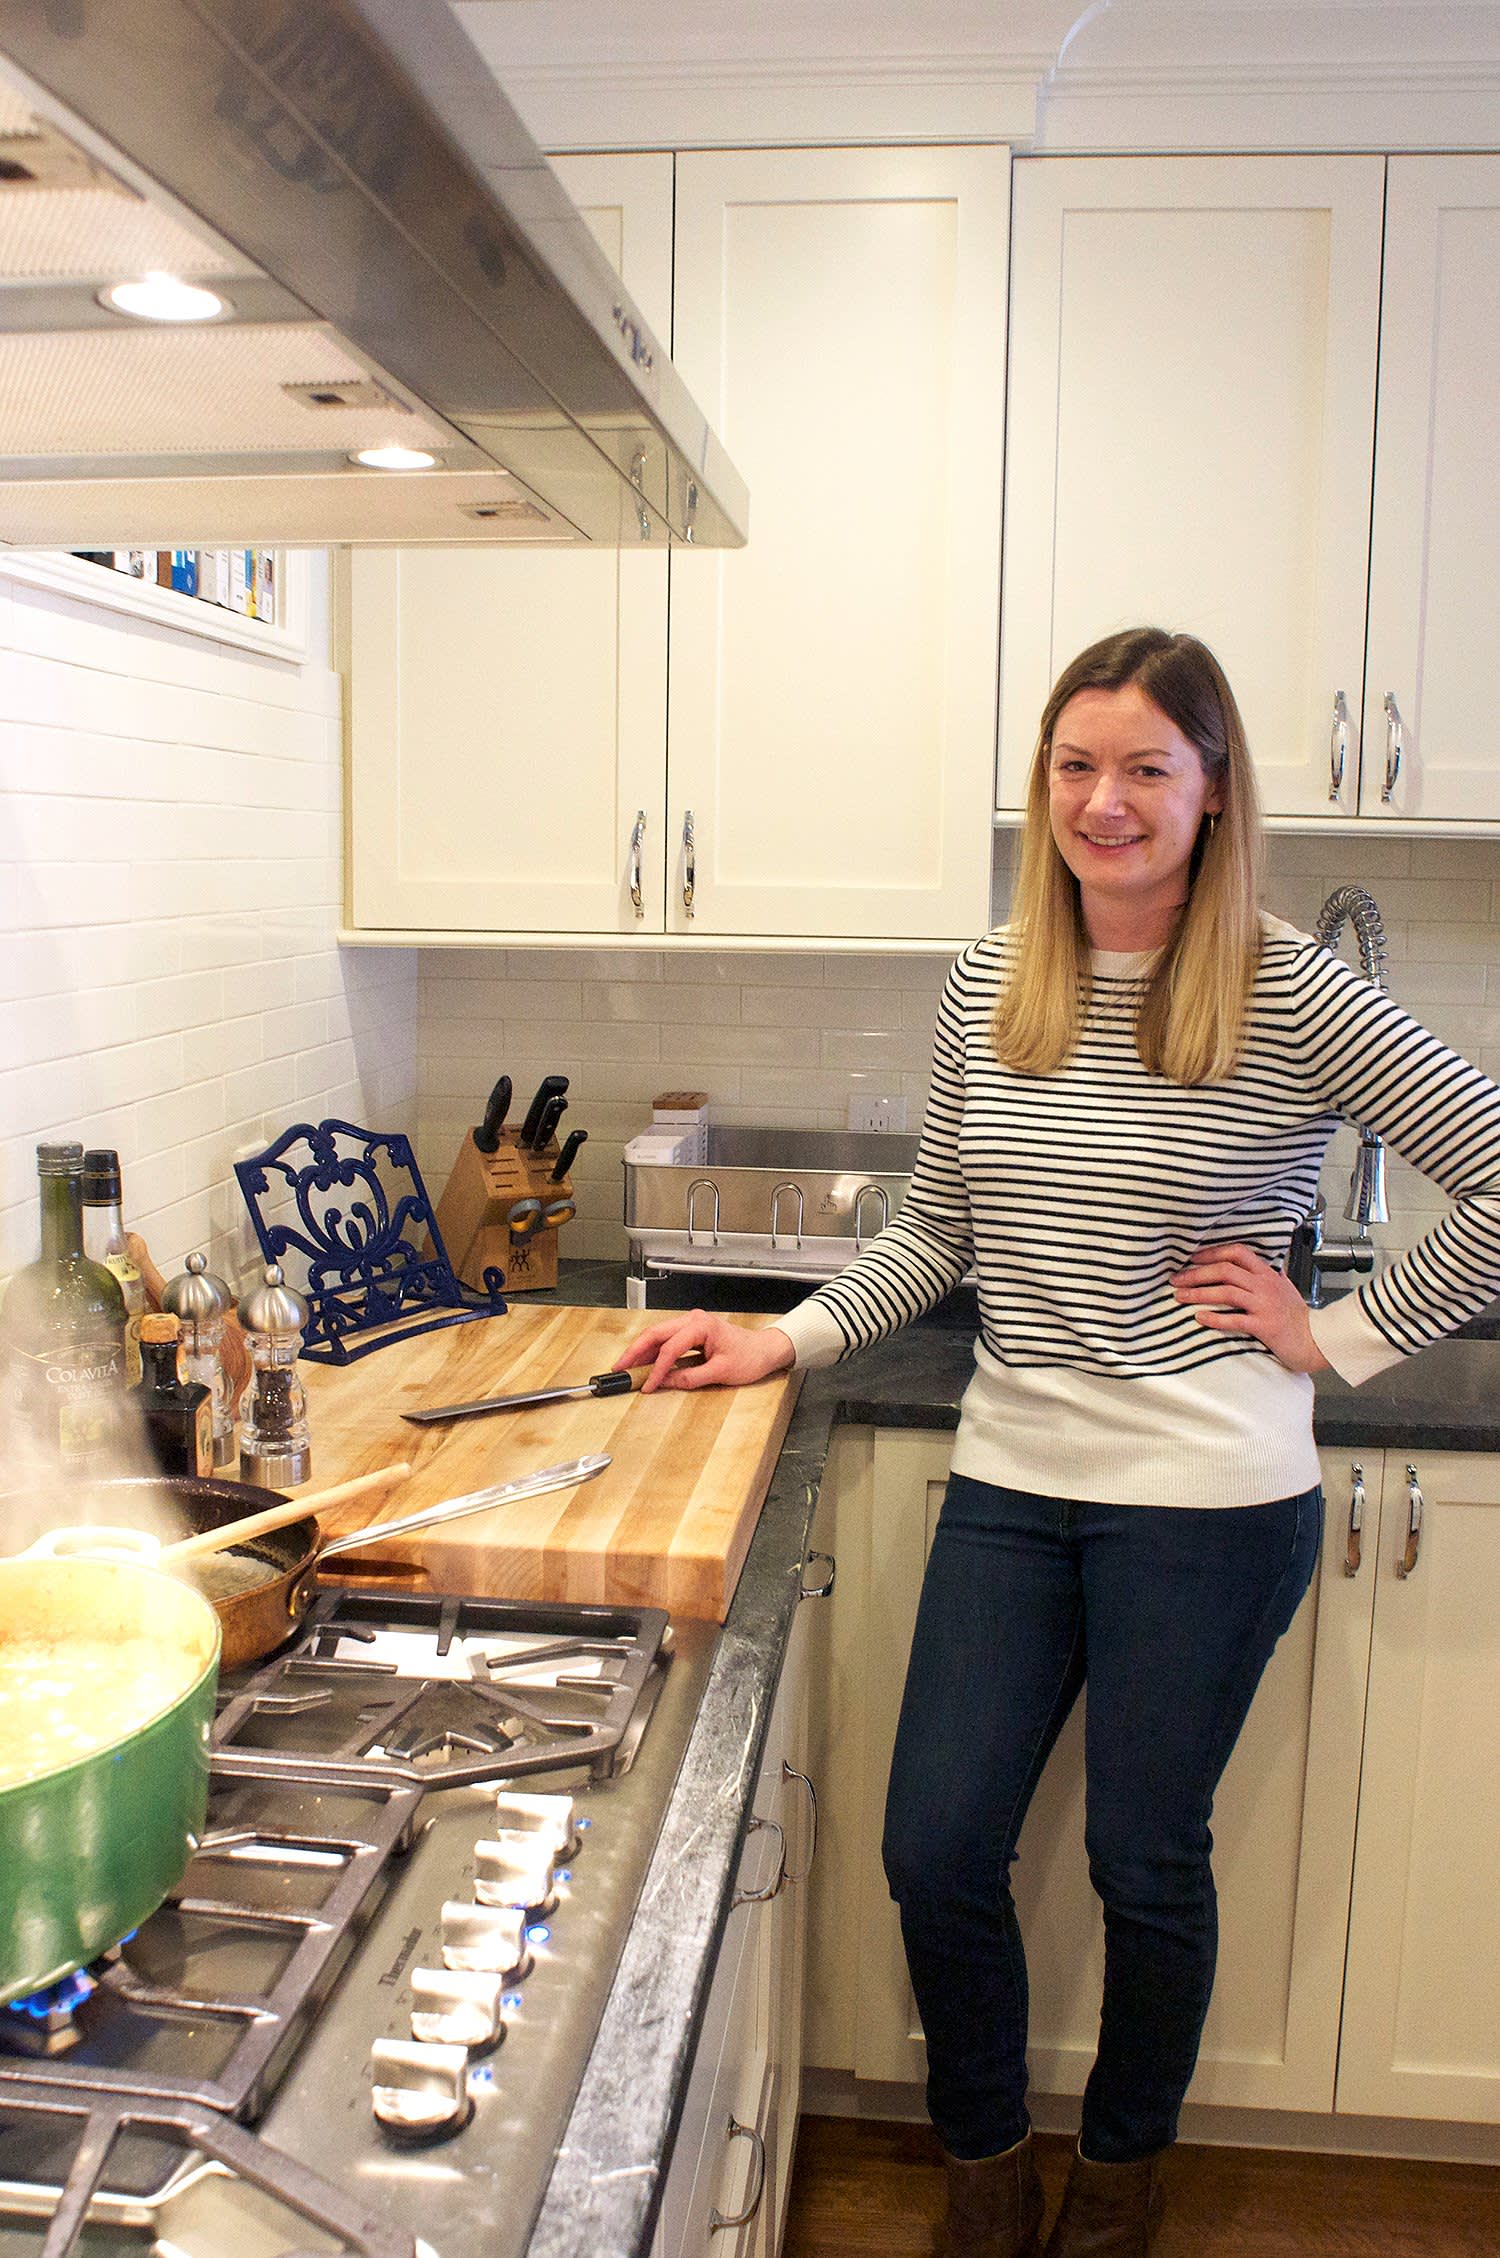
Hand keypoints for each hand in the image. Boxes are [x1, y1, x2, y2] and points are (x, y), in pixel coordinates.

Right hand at [613, 1309, 796, 1393]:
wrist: (764, 1350)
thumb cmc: (749, 1357)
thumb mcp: (720, 1373)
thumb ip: (690, 1378)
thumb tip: (666, 1383)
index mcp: (701, 1326)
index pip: (669, 1348)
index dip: (656, 1369)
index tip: (647, 1385)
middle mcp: (693, 1320)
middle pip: (655, 1334)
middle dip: (635, 1352)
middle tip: (619, 1369)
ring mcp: (691, 1323)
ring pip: (657, 1335)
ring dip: (641, 1351)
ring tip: (626, 1367)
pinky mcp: (690, 1331)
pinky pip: (666, 1339)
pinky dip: (652, 1351)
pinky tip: (643, 1362)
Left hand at [1171, 1243, 1329, 1374]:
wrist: (1317, 1339)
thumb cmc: (1298, 1317)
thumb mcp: (1285, 1288)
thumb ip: (1269, 1276)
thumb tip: (1261, 1265)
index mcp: (1267, 1274)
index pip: (1237, 1252)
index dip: (1212, 1253)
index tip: (1192, 1259)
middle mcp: (1265, 1285)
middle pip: (1225, 1270)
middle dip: (1197, 1273)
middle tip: (1177, 1279)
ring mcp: (1265, 1305)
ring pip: (1227, 1292)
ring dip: (1199, 1293)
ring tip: (1181, 1296)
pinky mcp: (1264, 1326)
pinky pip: (1235, 1320)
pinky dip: (1215, 1318)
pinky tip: (1200, 1318)